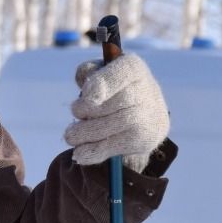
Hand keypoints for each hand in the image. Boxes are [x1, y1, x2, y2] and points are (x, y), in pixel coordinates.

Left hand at [64, 54, 169, 170]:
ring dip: (87, 132)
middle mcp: (148, 90)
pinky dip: (95, 151)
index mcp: (134, 68)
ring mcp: (150, 116)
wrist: (140, 116)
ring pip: (117, 125)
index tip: (88, 96)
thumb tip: (87, 88)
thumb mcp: (97, 74)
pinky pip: (117, 146)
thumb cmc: (111, 90)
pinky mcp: (146, 139)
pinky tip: (79, 154)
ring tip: (70, 136)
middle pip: (117, 101)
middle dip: (89, 110)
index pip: (125, 70)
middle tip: (75, 112)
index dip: (106, 83)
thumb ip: (88, 72)